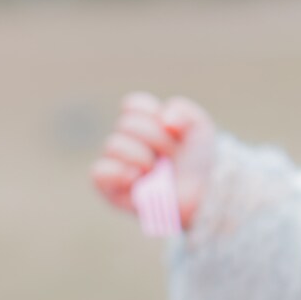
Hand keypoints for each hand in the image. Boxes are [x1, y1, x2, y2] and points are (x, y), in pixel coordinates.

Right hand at [91, 92, 217, 227]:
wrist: (202, 194)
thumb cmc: (197, 159)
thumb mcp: (199, 128)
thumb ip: (183, 111)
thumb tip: (165, 120)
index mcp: (142, 122)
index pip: (132, 105)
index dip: (152, 114)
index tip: (173, 129)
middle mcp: (125, 140)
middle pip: (127, 124)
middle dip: (157, 139)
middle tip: (172, 154)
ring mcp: (116, 164)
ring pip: (114, 145)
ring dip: (142, 156)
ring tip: (157, 169)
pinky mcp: (110, 189)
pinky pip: (98, 173)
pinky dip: (118, 172)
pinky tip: (137, 177)